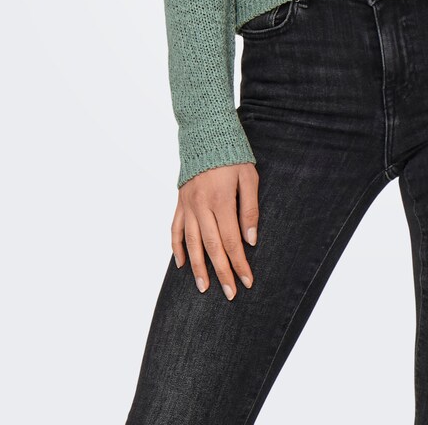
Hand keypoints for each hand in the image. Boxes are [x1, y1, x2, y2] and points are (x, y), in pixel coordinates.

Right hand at [171, 162, 258, 300]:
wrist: (206, 134)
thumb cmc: (233, 155)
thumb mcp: (249, 176)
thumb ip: (250, 208)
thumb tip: (250, 240)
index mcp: (221, 200)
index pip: (232, 240)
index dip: (239, 263)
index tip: (247, 281)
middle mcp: (201, 205)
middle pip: (212, 246)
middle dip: (222, 272)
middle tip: (230, 293)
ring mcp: (187, 204)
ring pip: (192, 242)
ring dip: (198, 267)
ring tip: (204, 287)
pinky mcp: (179, 201)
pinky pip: (176, 229)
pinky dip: (177, 247)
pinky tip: (181, 263)